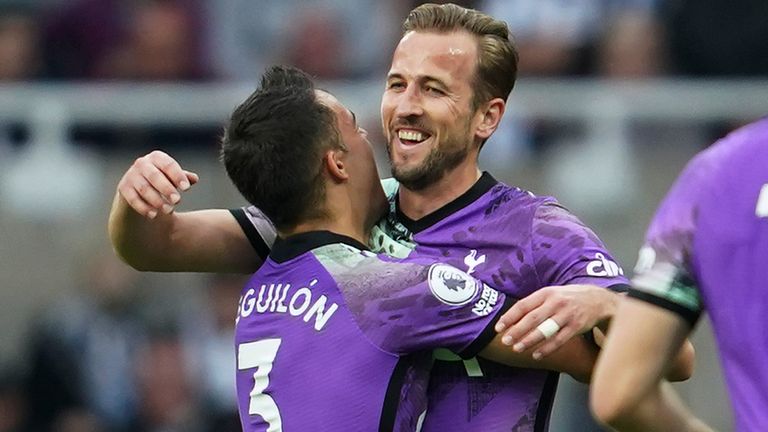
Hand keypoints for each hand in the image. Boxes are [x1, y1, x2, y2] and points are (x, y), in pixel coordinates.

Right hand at [117, 150, 198, 218]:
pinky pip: (133, 199)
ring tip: (169, 210)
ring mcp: (131, 175)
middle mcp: (142, 163)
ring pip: (145, 189)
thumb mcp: (173, 178)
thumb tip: (194, 178)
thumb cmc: (162, 181)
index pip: (168, 165)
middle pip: (155, 176)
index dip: (178, 176)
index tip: (187, 188)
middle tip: (178, 201)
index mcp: (157, 157)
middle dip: (167, 189)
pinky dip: (144, 208)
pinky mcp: (123, 188)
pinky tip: (154, 215)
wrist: (139, 192)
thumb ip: (184, 177)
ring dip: (157, 200)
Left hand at [494, 284, 617, 358]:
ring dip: (530, 341)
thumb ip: (534, 304)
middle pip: (532, 318)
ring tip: (517, 349)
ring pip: (545, 330)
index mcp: (546, 293)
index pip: (523, 305)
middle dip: (517, 331)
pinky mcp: (577, 326)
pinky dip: (547, 349)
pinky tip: (536, 354)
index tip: (498, 328)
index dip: (509, 317)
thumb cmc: (568, 298)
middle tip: (505, 341)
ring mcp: (567, 315)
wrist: (598, 299)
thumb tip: (511, 318)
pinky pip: (559, 340)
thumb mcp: (551, 294)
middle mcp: (556, 302)